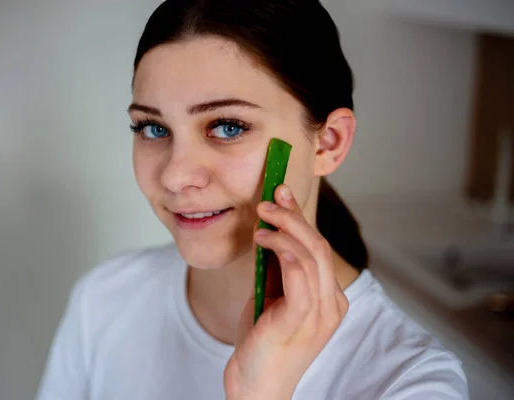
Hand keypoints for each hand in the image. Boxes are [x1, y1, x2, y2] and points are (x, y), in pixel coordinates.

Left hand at [223, 184, 348, 399]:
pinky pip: (299, 276)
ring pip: (311, 255)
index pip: (320, 248)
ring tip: (261, 219)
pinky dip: (284, 251)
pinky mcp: (300, 321)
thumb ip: (277, 267)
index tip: (282, 194)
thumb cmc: (263, 341)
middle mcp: (331, 305)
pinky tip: (265, 241)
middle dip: (294, 216)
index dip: (301, 218)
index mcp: (330, 299)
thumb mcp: (272, 295)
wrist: (256, 386)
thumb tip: (271, 228)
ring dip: (284, 229)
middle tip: (269, 200)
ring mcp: (319, 315)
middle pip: (320, 246)